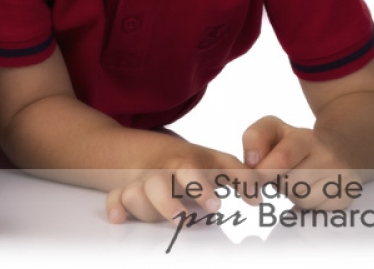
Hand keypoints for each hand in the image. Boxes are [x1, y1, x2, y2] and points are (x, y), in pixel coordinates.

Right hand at [105, 142, 254, 224]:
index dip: (202, 187)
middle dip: (170, 202)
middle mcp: (161, 174)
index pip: (193, 171)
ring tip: (152, 221)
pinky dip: (114, 206)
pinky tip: (118, 219)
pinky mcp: (126, 194)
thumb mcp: (214, 161)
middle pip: (160, 184)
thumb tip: (259, 196)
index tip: (215, 204)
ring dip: (142, 204)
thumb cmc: (190, 164)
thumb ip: (238, 176)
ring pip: (135, 191)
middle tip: (185, 220)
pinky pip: (114, 197)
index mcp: (184, 164)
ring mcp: (142, 184)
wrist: (149, 153)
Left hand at [243, 115, 360, 208]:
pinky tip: (312, 189)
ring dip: (292, 194)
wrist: (338, 149)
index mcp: (305, 138)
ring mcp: (342, 179)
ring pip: (302, 200)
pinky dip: (308, 204)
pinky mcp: (346, 198)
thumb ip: (255, 137)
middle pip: (289, 184)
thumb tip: (251, 161)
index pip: (283, 158)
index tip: (254, 178)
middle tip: (283, 172)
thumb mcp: (272, 129)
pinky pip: (316, 211)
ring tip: (299, 180)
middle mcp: (328, 157)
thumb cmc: (295, 142)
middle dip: (278, 182)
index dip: (264, 171)